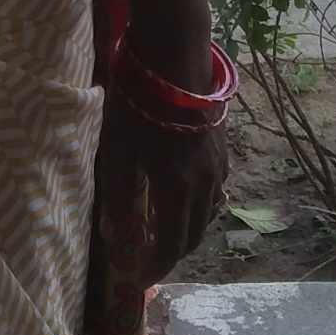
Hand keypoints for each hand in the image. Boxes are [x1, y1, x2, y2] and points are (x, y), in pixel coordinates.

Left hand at [97, 94, 229, 288]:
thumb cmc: (137, 102)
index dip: (155, 268)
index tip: (138, 279)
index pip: (172, 247)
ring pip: (206, 213)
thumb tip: (115, 240)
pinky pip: (213, 189)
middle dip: (172, 254)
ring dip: (185, 230)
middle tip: (148, 260)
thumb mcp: (118, 151)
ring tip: (161, 230)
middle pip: (193, 235)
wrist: (174, 55)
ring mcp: (218, 165)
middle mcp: (205, 184)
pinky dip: (196, 204)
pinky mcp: (221, 146)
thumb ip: (117, 199)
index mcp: (177, 190)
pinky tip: (180, 194)